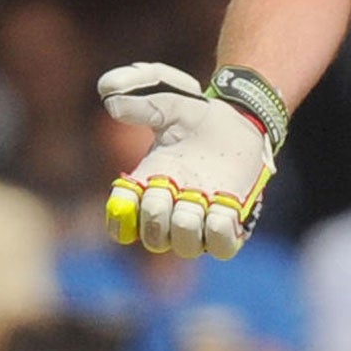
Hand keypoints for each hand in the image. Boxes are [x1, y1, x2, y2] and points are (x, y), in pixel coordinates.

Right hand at [100, 63, 277, 258]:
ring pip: (184, 247)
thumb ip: (143, 103)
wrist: (239, 122)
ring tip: (202, 197)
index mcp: (145, 186)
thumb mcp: (171, 104)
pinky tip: (224, 206)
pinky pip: (222, 247)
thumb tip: (112, 103)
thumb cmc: (199, 117)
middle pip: (152, 236)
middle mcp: (170, 209)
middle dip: (158, 215)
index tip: (136, 188)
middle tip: (174, 187)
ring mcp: (201, 219)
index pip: (119, 217)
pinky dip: (220, 232)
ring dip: (189, 225)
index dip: (120, 215)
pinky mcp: (231, 223)